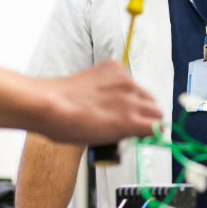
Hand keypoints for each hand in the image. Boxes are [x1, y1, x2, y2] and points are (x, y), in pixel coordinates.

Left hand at [36, 61, 162, 144]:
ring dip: (136, 99)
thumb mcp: (101, 140)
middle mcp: (131, 98)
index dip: (152, 131)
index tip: (146, 132)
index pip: (158, 126)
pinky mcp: (113, 67)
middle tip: (133, 119)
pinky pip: (127, 77)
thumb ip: (124, 134)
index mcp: (130, 122)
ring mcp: (124, 80)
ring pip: (143, 92)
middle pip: (156, 108)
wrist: (48, 104)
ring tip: (117, 104)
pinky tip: (105, 90)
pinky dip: (121, 84)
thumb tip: (135, 131)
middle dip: (148, 115)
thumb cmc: (68, 127)